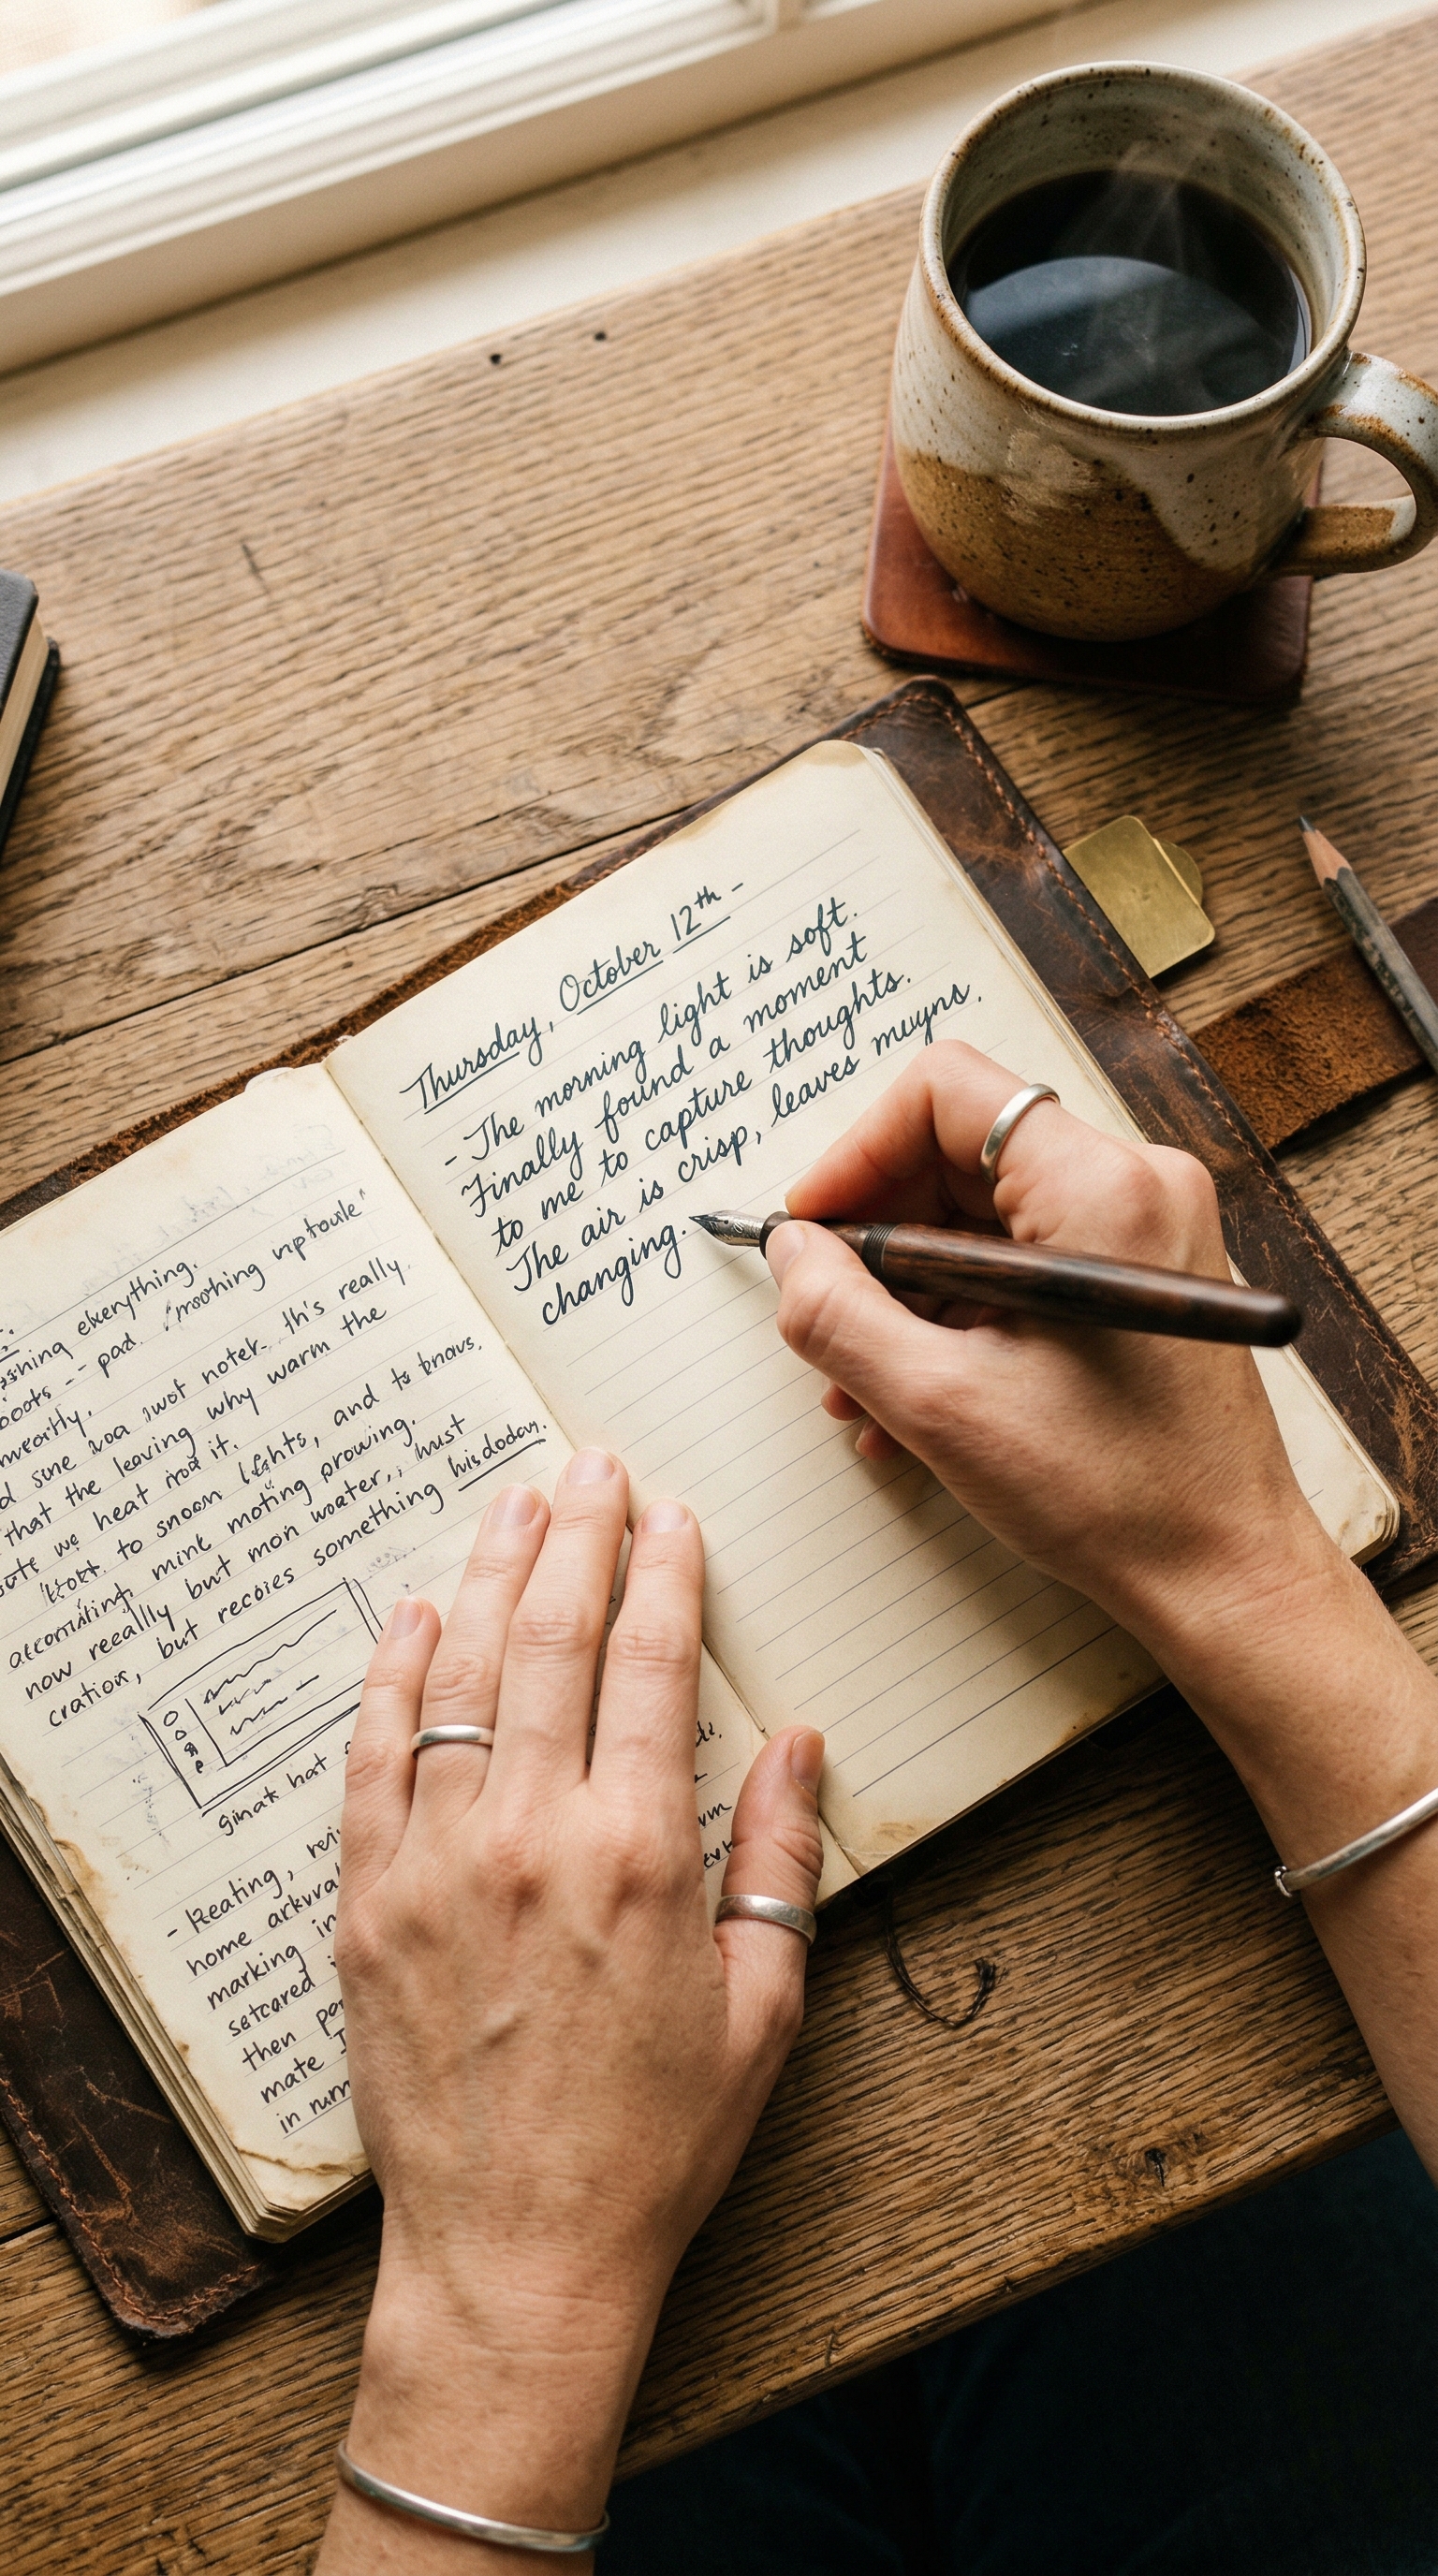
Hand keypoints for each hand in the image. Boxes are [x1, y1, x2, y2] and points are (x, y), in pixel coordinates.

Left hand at [318, 1450, 822, 2571]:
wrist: (519, 2256)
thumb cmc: (655, 2144)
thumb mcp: (762, 2007)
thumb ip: (779, 1856)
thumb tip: (796, 1740)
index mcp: (641, 1854)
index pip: (649, 1666)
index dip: (663, 1575)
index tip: (670, 1516)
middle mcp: (532, 1836)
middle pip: (550, 1642)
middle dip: (577, 1538)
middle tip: (590, 1468)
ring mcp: (437, 1864)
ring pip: (459, 1679)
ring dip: (488, 1577)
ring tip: (513, 1504)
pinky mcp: (368, 1904)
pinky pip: (374, 1760)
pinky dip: (392, 1678)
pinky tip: (411, 1616)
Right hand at [769, 1038, 1309, 1650]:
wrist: (1225, 1572)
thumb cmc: (1113, 1492)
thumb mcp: (939, 1402)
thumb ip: (837, 1314)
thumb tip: (790, 1251)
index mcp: (1097, 1186)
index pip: (944, 1092)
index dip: (855, 1154)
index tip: (810, 1231)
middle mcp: (1135, 1185)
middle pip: (958, 1153)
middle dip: (876, 1239)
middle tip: (824, 1317)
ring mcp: (1146, 1230)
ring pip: (983, 1217)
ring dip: (908, 1293)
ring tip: (860, 1385)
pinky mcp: (1141, 1278)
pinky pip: (1023, 1261)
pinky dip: (960, 1314)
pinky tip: (915, 1396)